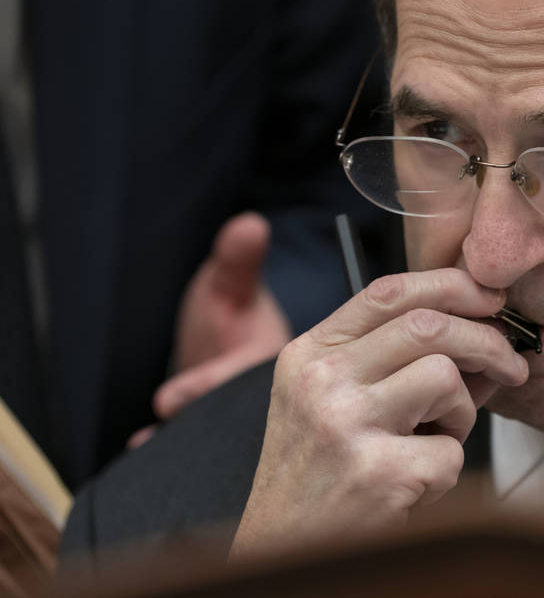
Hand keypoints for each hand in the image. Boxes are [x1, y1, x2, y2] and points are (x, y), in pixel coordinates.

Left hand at [128, 212, 291, 447]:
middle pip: (231, 418)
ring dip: (180, 440)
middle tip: (156, 421)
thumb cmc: (231, 312)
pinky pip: (194, 448)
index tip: (169, 397)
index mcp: (272, 360)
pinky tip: (141, 444)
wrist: (219, 347)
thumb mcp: (232, 282)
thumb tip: (249, 225)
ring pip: (211, 436)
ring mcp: (234, 419)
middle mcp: (259, 397)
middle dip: (195, 422)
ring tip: (147, 442)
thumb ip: (238, 259)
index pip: (245, 379)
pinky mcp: (213, 434)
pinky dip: (167, 447)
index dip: (208, 387)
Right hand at [228, 269, 528, 559]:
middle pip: (428, 325)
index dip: (451, 286)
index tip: (490, 300)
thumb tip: (485, 338)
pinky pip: (450, 450)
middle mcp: (322, 380)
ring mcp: (346, 423)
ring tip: (435, 440)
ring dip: (461, 412)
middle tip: (511, 366)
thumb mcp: (337, 401)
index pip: (388, 292)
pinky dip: (447, 468)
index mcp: (310, 354)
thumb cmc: (319, 476)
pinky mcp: (377, 472)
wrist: (284, 550)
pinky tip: (416, 484)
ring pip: (444, 378)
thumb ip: (399, 362)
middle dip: (487, 341)